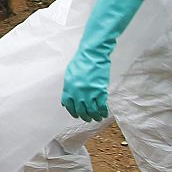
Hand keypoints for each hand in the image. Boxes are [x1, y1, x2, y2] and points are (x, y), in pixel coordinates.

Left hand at [60, 0, 143, 121]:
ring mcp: (88, 91)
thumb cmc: (82, 60)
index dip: (72, 111)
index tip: (76, 114)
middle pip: (79, 109)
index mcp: (68, 86)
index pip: (68, 104)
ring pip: (90, 110)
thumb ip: (71, 85)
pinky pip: (100, 105)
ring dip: (94, 115)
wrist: (93, 53)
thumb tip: (71, 95)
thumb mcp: (71, 73)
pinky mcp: (99, 90)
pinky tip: (104, 113)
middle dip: (84, 116)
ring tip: (97, 118)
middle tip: (88, 118)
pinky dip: (102, 111)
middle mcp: (77, 91)